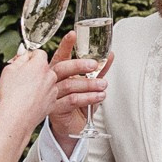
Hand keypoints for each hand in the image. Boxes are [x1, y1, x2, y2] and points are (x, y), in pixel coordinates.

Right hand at [0, 47, 57, 135]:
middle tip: (21, 79)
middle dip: (34, 71)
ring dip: (38, 84)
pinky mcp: (53, 102)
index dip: (29, 58)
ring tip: (23, 92)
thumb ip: (19, 58)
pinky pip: (47, 95)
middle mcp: (50, 75)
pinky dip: (40, 96)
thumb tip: (24, 53)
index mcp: (40, 64)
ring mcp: (53, 89)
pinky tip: (29, 101)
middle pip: (43, 68)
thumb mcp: (9, 70)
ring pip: (46, 82)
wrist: (17, 117)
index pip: (39, 53)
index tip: (23, 64)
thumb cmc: (11, 93)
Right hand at [45, 30, 109, 145]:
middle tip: (94, 64)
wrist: (69, 127)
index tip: (73, 34)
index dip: (66, 45)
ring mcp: (51, 95)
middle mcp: (51, 81)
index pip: (61, 55)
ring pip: (69, 85)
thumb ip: (98, 69)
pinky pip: (72, 100)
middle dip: (79, 65)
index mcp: (57, 71)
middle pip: (62, 68)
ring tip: (103, 85)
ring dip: (89, 84)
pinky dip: (88, 97)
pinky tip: (99, 96)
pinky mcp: (55, 109)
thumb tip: (110, 54)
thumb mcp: (88, 83)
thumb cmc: (76, 103)